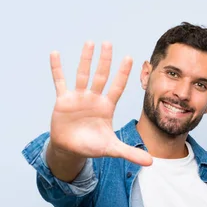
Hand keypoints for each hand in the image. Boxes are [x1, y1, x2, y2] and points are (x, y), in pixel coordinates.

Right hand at [48, 41, 151, 165]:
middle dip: (105, 61)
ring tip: (90, 43)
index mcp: (106, 107)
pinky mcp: (63, 100)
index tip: (129, 58)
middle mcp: (94, 98)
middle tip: (108, 43)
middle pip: (101, 76)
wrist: (71, 149)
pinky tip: (55, 53)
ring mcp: (78, 97)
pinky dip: (57, 68)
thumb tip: (151, 163)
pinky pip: (60, 81)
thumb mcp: (112, 149)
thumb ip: (130, 153)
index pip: (117, 87)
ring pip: (82, 75)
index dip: (123, 74)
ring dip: (85, 60)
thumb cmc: (92, 146)